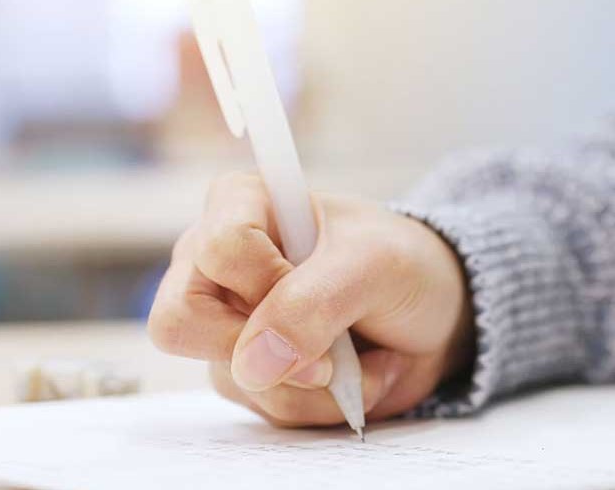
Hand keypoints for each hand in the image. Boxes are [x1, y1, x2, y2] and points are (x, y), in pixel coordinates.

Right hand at [148, 172, 472, 426]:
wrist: (435, 315)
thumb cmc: (402, 265)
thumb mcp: (375, 266)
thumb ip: (313, 303)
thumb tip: (252, 363)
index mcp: (239, 205)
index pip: (217, 250)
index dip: (268, 281)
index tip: (319, 281)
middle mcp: (215, 265)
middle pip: (179, 323)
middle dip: (263, 350)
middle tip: (324, 347)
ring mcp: (227, 324)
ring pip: (234, 379)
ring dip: (313, 383)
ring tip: (359, 356)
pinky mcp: (250, 374)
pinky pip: (264, 409)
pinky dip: (320, 405)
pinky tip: (351, 377)